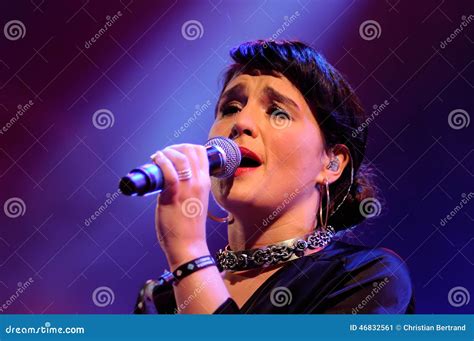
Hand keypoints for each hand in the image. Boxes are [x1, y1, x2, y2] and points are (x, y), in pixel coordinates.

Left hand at [151, 144, 210, 267]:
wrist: (188, 245)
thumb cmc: (188, 226)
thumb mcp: (195, 201)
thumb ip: (188, 188)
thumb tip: (172, 179)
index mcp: (205, 183)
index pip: (201, 153)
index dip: (187, 147)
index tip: (175, 152)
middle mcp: (199, 182)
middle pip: (191, 150)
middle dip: (175, 147)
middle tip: (164, 154)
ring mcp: (187, 188)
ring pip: (181, 157)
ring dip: (167, 152)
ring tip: (158, 157)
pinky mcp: (174, 195)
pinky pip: (169, 172)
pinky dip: (161, 162)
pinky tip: (156, 160)